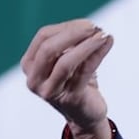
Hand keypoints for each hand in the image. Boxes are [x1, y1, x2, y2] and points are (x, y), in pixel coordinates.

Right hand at [21, 20, 113, 138]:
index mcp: (29, 65)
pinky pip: (85, 71)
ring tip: (103, 34)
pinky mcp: (71, 99)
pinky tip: (108, 42)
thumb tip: (93, 27)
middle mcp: (34, 79)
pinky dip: (97, 53)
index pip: (43, 36)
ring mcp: (50, 91)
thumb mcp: (71, 59)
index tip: (87, 23)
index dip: (66, 26)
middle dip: (73, 33)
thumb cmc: (76, 81)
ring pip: (66, 61)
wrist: (86, 115)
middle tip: (94, 27)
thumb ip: (75, 42)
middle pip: (49, 48)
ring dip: (86, 44)